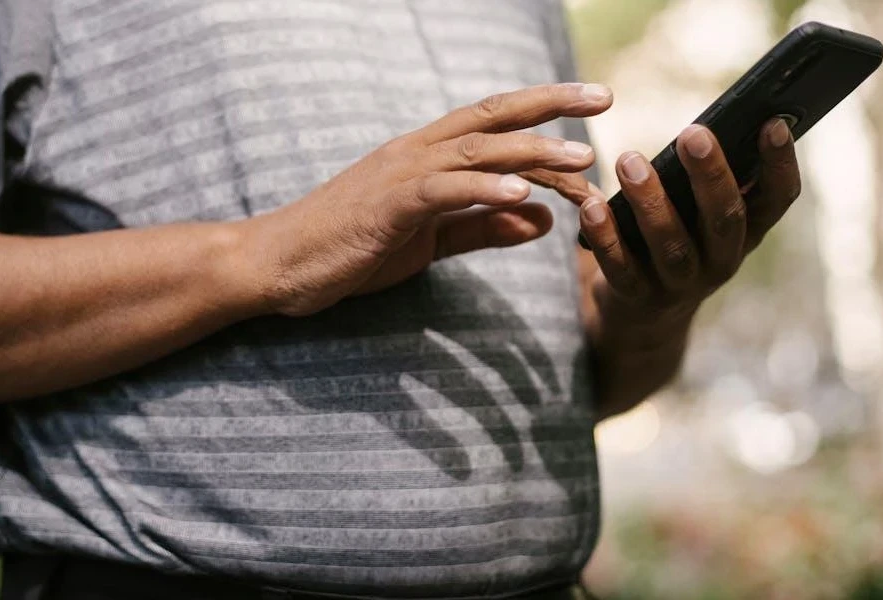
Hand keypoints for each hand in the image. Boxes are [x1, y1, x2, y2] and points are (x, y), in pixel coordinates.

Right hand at [235, 83, 612, 316]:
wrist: (280, 262)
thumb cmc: (351, 248)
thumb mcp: (430, 241)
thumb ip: (484, 226)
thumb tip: (541, 218)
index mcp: (427, 157)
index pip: (494, 127)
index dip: (543, 118)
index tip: (590, 117)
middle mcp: (417, 152)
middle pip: (492, 119)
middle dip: (549, 106)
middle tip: (602, 98)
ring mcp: (399, 174)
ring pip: (475, 152)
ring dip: (530, 152)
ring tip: (578, 157)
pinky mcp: (385, 205)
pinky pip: (441, 191)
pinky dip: (482, 189)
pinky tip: (522, 195)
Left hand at [579, 118, 800, 346]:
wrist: (641, 318)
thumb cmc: (674, 241)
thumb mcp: (698, 217)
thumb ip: (703, 181)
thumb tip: (700, 127)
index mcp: (745, 234)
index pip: (777, 200)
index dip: (780, 164)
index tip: (773, 122)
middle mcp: (721, 262)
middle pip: (725, 219)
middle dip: (711, 176)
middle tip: (693, 134)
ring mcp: (680, 285)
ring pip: (672, 245)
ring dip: (651, 201)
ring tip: (628, 161)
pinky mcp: (637, 297)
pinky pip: (621, 267)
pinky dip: (606, 237)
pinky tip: (592, 206)